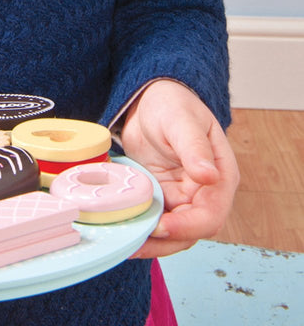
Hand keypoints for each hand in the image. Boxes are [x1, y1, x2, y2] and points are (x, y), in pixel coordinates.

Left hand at [120, 80, 238, 257]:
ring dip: (153, 242)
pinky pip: (157, 221)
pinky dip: (142, 229)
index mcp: (221, 175)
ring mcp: (184, 198)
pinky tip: (124, 231)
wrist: (150, 101)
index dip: (188, 226)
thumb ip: (194, 148)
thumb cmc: (172, 104)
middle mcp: (206, 193)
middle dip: (166, 241)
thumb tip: (210, 177)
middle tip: (136, 242)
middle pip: (192, 232)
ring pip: (174, 234)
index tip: (162, 226)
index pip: (211, 214)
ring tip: (127, 243)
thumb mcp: (180, 120)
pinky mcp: (164, 198)